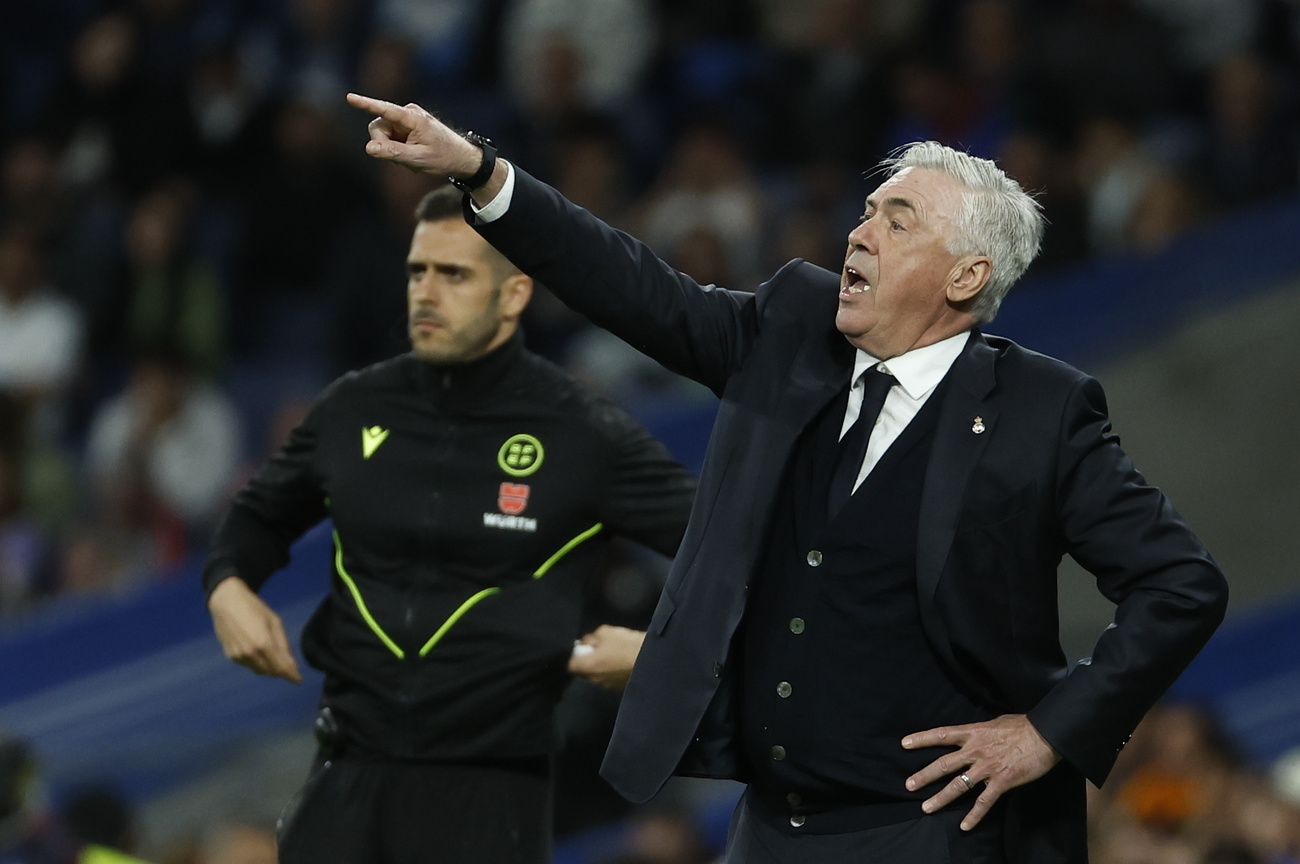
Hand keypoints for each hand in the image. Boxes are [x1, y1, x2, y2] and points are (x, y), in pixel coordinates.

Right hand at [208, 576, 301, 682]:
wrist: (226, 602)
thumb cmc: (254, 608)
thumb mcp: (275, 622)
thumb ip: (283, 645)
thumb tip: (292, 664)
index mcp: (264, 643)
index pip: (281, 667)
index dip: (291, 676)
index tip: (298, 680)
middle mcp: (250, 654)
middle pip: (271, 672)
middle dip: (281, 671)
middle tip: (287, 664)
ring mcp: (239, 656)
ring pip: (259, 671)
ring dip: (268, 668)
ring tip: (272, 655)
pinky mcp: (231, 656)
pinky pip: (248, 665)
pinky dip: (256, 663)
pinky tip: (257, 650)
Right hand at [346, 93, 481, 176]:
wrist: (461, 157)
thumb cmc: (443, 158)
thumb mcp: (418, 159)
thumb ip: (393, 153)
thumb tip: (369, 148)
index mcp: (413, 118)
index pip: (385, 110)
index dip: (366, 104)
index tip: (349, 97)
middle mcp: (408, 113)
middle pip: (378, 127)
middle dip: (384, 145)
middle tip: (402, 159)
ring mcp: (407, 118)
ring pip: (383, 134)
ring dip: (392, 150)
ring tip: (411, 157)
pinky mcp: (406, 125)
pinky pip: (391, 137)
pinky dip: (398, 149)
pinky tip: (411, 154)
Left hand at [567, 625, 645, 689]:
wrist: (652, 660)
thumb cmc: (626, 645)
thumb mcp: (605, 632)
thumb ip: (590, 638)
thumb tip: (585, 642)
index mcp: (588, 666)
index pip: (569, 665)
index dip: (570, 656)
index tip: (576, 649)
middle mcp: (594, 680)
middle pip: (583, 671)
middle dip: (586, 661)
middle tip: (595, 649)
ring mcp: (607, 686)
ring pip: (596, 675)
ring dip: (599, 667)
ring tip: (610, 655)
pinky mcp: (619, 688)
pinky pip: (609, 679)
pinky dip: (611, 672)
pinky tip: (620, 662)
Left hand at [902, 713, 1060, 830]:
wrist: (1046, 735)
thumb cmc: (1022, 726)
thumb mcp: (995, 722)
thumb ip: (979, 731)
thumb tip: (972, 735)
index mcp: (973, 733)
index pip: (941, 734)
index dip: (922, 739)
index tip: (904, 744)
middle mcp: (976, 750)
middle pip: (944, 764)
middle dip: (924, 775)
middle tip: (908, 785)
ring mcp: (988, 768)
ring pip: (959, 785)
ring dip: (941, 798)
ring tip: (926, 807)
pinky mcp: (1002, 782)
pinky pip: (984, 802)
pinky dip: (974, 815)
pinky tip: (964, 826)